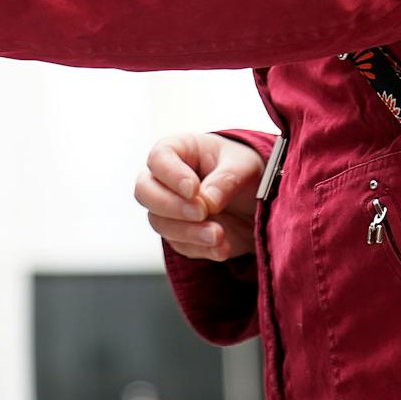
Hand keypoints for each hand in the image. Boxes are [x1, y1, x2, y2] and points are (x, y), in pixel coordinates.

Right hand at [134, 133, 263, 260]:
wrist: (256, 200)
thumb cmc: (244, 169)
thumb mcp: (244, 166)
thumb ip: (226, 179)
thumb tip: (208, 200)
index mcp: (177, 150)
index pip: (158, 158)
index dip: (171, 175)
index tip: (193, 189)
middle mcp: (165, 179)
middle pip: (144, 192)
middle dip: (170, 206)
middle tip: (202, 212)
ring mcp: (169, 209)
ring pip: (159, 223)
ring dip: (188, 232)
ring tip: (219, 234)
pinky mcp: (180, 234)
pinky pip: (180, 245)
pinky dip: (201, 249)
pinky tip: (223, 247)